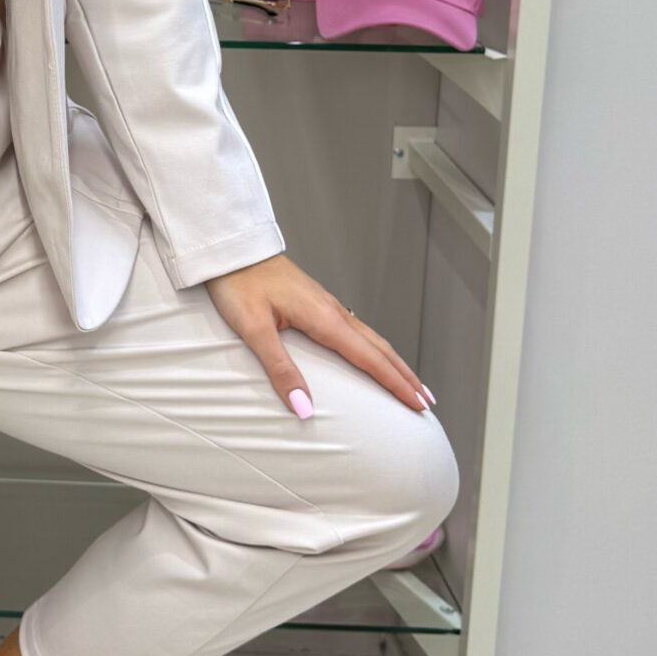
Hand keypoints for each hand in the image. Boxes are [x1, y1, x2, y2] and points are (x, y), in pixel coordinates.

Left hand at [202, 253, 435, 417]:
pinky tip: (371, 353)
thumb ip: (280, 369)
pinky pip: (356, 329)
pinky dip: (374, 347)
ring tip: (410, 382)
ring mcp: (326, 304)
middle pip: (379, 348)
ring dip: (393, 361)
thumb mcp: (254, 329)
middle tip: (425, 402)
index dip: (395, 384)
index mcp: (323, 317)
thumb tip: (303, 407)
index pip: (369, 358)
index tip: (417, 404)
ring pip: (371, 337)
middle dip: (405, 376)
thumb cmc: (238, 282)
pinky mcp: (316, 301)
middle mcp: (332, 310)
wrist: (231, 248)